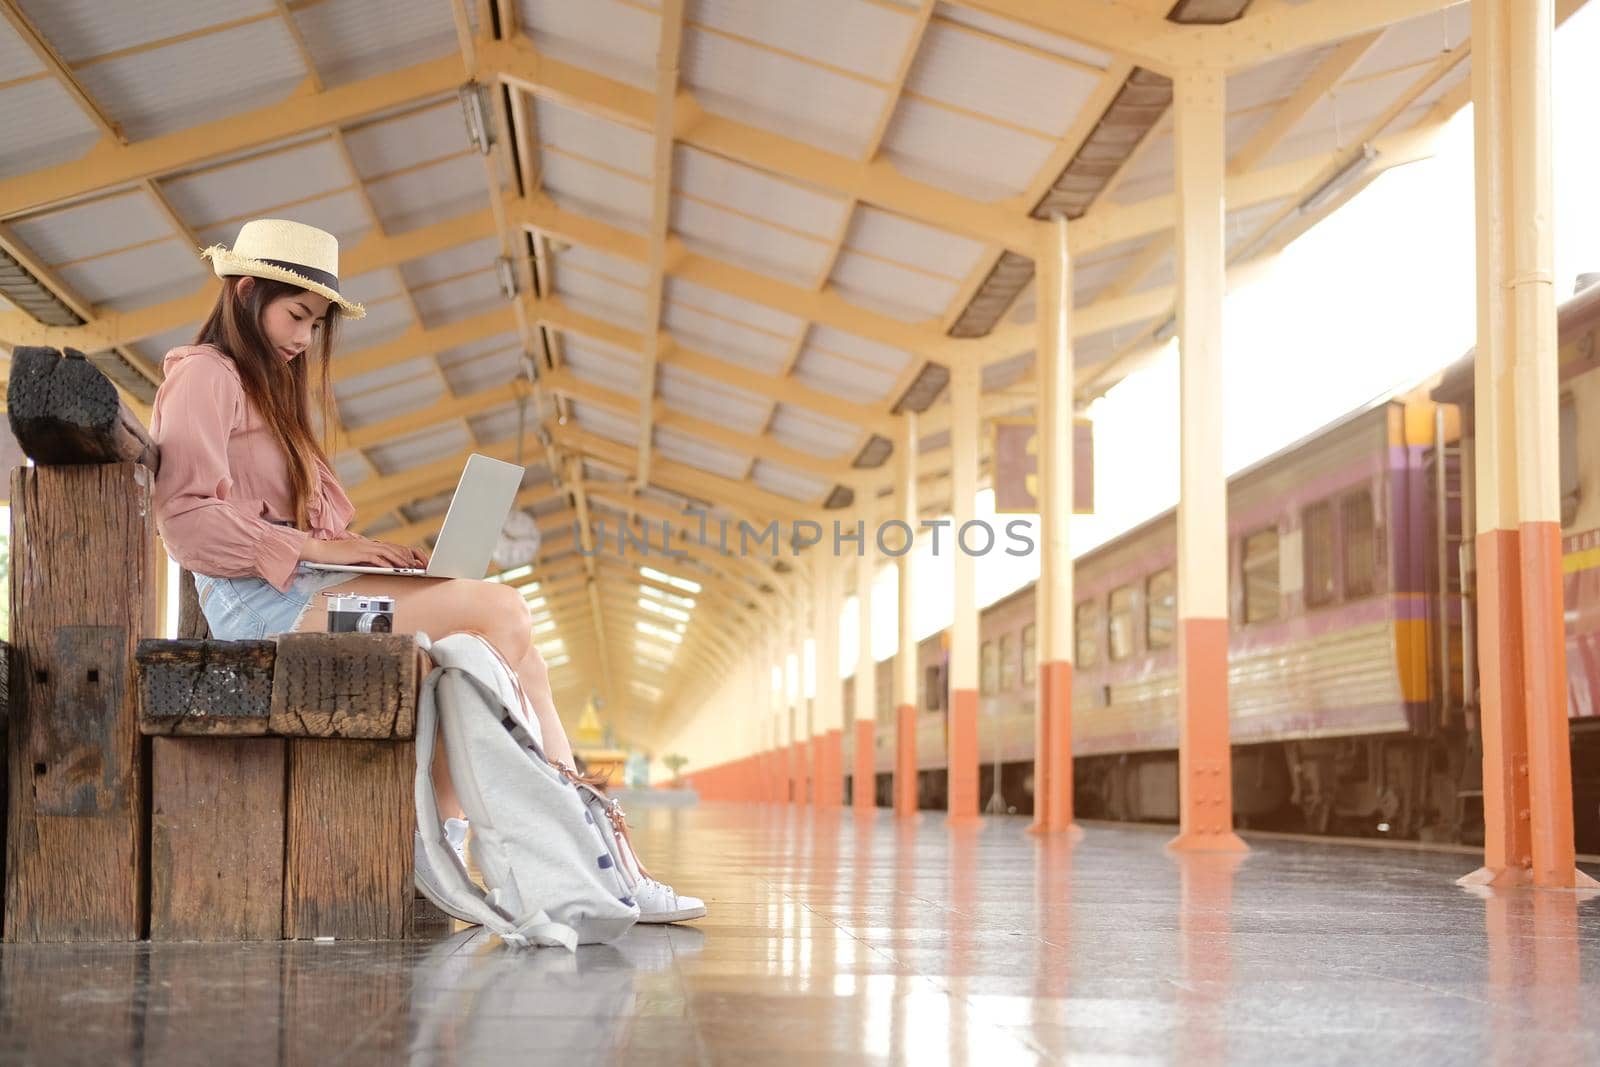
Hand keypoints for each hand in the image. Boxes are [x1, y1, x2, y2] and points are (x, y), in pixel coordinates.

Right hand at [301, 537, 426, 568]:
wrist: (319, 551)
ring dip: (398, 559)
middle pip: (391, 548)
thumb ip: (364, 559)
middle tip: (415, 564)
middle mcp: (367, 543)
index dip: (401, 553)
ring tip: (408, 567)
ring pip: (386, 552)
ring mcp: (362, 547)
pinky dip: (385, 562)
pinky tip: (392, 567)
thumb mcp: (353, 557)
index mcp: (366, 544)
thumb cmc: (333, 556)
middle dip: (404, 556)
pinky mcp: (357, 553)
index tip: (410, 560)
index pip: (388, 547)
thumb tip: (377, 566)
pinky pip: (375, 558)